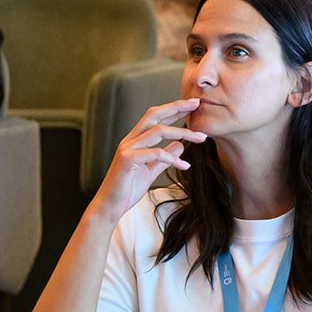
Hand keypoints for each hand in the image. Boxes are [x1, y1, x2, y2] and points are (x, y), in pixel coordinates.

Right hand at [89, 100, 207, 223]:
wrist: (109, 207)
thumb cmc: (127, 189)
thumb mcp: (150, 170)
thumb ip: (164, 158)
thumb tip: (180, 144)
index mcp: (135, 140)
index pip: (155, 117)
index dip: (173, 109)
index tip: (193, 104)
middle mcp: (130, 140)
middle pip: (154, 115)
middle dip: (176, 107)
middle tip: (197, 103)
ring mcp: (127, 148)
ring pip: (157, 131)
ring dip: (182, 133)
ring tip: (201, 138)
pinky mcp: (128, 160)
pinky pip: (155, 154)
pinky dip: (173, 158)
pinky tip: (185, 166)